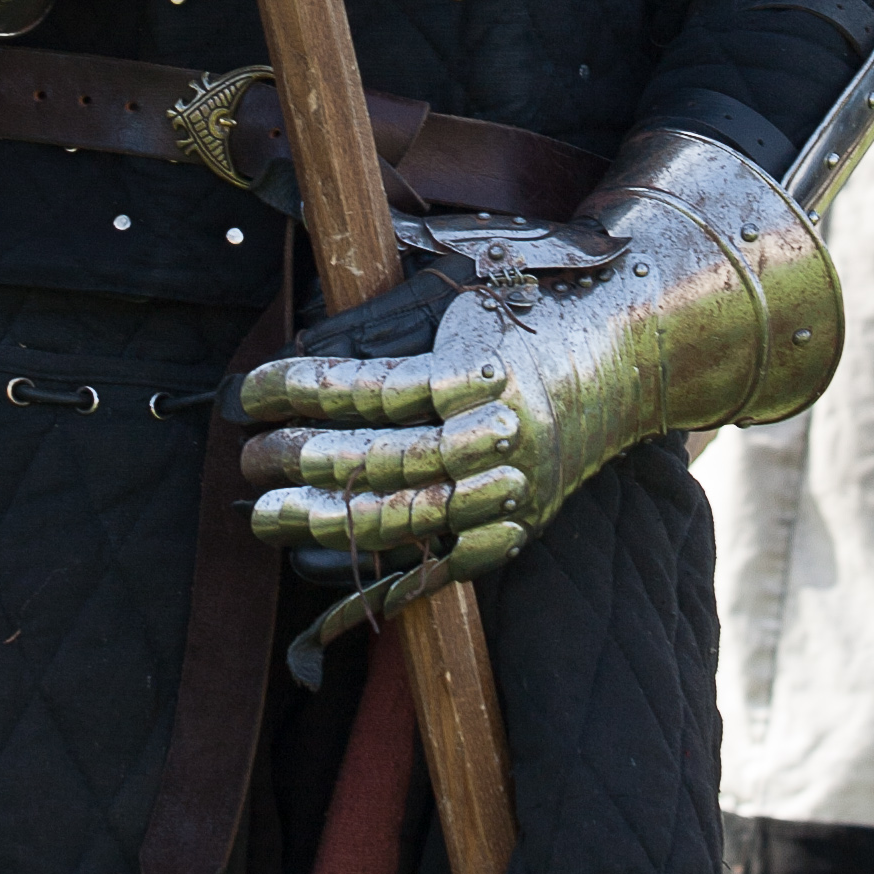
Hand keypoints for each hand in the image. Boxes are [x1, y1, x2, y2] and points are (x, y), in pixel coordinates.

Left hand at [241, 127, 838, 578]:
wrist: (626, 352)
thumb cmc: (528, 306)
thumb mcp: (458, 292)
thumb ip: (381, 323)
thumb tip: (297, 354)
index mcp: (486, 373)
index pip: (376, 391)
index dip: (304, 391)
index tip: (249, 390)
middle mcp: (504, 440)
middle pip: (386, 464)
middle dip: (304, 464)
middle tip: (248, 459)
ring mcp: (511, 495)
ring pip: (405, 522)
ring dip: (326, 522)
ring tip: (265, 513)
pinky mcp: (513, 531)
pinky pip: (435, 568)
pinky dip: (374, 581)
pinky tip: (316, 576)